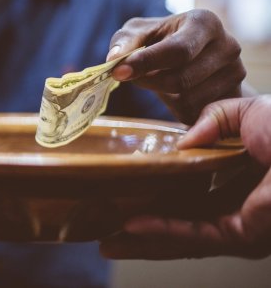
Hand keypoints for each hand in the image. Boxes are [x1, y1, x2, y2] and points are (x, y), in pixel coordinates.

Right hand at [100, 96, 270, 259]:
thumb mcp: (245, 111)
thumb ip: (212, 120)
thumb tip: (182, 143)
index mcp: (240, 182)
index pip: (189, 197)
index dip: (157, 198)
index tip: (126, 196)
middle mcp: (237, 210)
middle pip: (178, 225)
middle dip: (142, 233)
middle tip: (107, 233)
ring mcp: (239, 226)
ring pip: (180, 238)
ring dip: (143, 241)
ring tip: (107, 241)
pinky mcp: (242, 234)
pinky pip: (193, 234)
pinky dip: (160, 230)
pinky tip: (131, 226)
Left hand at [107, 9, 245, 123]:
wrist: (194, 55)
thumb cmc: (161, 39)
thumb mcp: (139, 33)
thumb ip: (124, 42)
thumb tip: (113, 58)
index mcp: (205, 22)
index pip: (177, 50)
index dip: (146, 63)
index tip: (118, 72)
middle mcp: (228, 45)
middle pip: (181, 79)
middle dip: (149, 81)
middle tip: (130, 77)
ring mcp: (235, 72)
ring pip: (188, 99)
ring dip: (162, 94)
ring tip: (156, 79)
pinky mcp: (233, 96)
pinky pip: (196, 112)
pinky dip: (175, 105)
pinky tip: (173, 91)